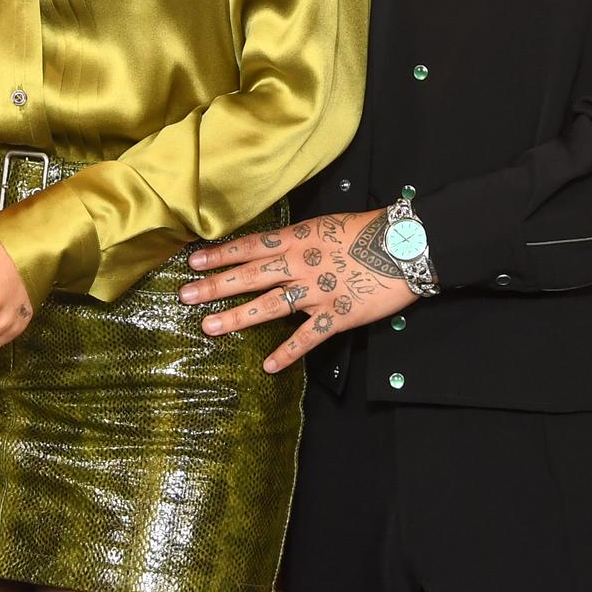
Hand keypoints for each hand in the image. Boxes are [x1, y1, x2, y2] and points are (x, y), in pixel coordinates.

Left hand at [181, 209, 417, 373]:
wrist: (405, 246)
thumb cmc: (368, 231)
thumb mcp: (326, 225)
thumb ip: (299, 239)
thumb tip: (273, 248)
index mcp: (298, 238)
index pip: (250, 247)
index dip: (220, 255)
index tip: (193, 261)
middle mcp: (301, 264)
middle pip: (250, 276)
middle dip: (215, 286)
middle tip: (186, 295)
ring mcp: (318, 291)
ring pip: (270, 305)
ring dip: (238, 317)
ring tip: (209, 327)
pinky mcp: (338, 315)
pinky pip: (308, 337)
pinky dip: (288, 352)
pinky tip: (268, 366)